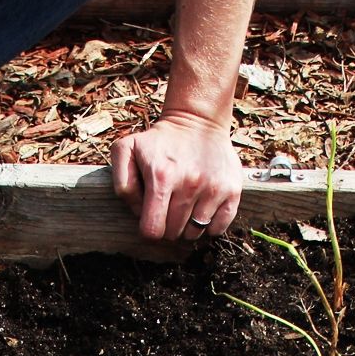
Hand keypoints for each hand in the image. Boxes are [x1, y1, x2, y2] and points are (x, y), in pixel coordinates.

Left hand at [111, 111, 242, 243]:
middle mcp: (190, 184)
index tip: (152, 215)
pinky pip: (217, 229)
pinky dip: (209, 225)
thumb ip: (122, 183)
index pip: (152, 230)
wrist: (197, 121)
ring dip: (187, 226)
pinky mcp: (232, 191)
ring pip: (194, 234)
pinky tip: (203, 207)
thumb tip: (138, 212)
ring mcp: (213, 188)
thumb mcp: (127, 150)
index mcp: (162, 177)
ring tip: (185, 204)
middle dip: (167, 225)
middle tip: (169, 205)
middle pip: (173, 234)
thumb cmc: (159, 142)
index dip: (149, 228)